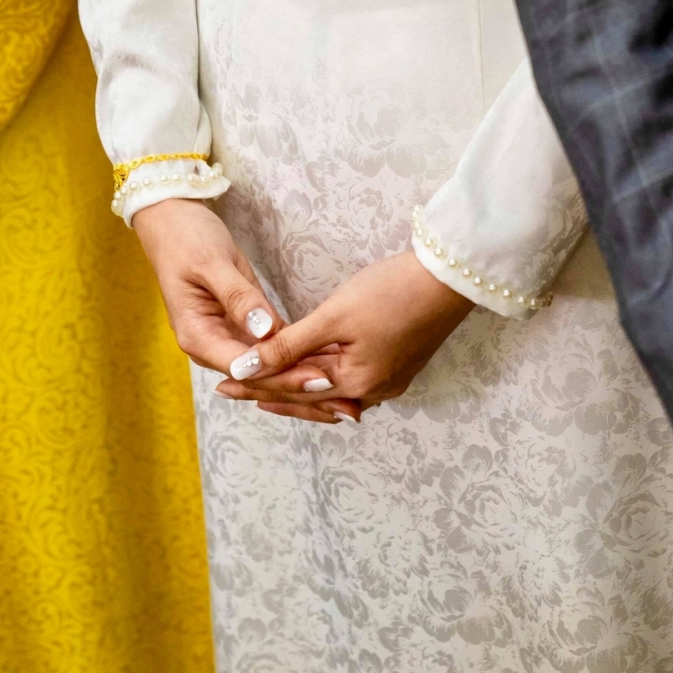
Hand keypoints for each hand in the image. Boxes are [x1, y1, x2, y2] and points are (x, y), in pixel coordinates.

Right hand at [132, 198, 358, 422]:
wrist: (172, 223)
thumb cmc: (187, 238)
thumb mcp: (212, 264)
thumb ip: (239, 298)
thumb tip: (265, 332)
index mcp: (198, 337)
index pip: (246, 369)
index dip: (284, 375)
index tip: (320, 377)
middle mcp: (211, 346)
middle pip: (259, 377)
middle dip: (299, 387)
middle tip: (343, 399)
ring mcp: (226, 339)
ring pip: (269, 368)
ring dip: (303, 378)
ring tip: (344, 395)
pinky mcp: (242, 328)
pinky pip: (272, 349)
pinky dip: (299, 358)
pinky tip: (330, 366)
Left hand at [218, 249, 473, 422]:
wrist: (450, 277)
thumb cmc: (392, 291)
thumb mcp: (333, 318)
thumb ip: (287, 346)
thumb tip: (244, 370)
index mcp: (357, 384)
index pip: (292, 390)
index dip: (255, 386)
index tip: (223, 383)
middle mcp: (374, 391)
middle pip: (311, 396)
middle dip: (271, 391)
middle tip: (232, 389)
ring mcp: (389, 379)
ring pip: (330, 389)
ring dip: (296, 385)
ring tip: (261, 383)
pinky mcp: (398, 363)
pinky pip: (350, 378)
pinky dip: (322, 375)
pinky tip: (307, 370)